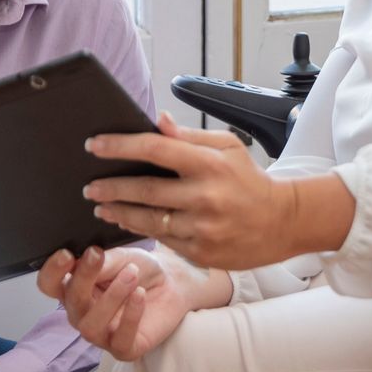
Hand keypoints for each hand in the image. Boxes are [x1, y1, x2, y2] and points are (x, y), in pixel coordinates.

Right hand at [36, 246, 197, 361]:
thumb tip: (83, 260)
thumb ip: (103, 261)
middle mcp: (82, 314)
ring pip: (91, 326)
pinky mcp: (124, 349)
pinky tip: (141, 295)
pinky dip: (131, 316)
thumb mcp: (122, 257)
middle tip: (98, 256)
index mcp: (74, 289)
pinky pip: (120, 339)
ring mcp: (101, 334)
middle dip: (84, 278)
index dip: (52, 271)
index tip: (67, 254)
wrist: (172, 284)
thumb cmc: (140, 270)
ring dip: (110, 298)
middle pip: (71, 302)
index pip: (49, 284)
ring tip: (131, 275)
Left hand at [83, 114, 356, 270]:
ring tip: (101, 206)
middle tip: (89, 186)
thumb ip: (188, 136)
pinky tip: (128, 222)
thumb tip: (157, 119)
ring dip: (120, 213)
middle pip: (145, 190)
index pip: (155, 150)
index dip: (120, 146)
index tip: (94, 145)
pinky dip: (142, 230)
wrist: (282, 222)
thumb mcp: (226, 147)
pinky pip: (163, 240)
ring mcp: (202, 228)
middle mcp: (204, 197)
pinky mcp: (201, 252)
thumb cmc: (250, 180)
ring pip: (149, 221)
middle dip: (111, 187)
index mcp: (209, 164)